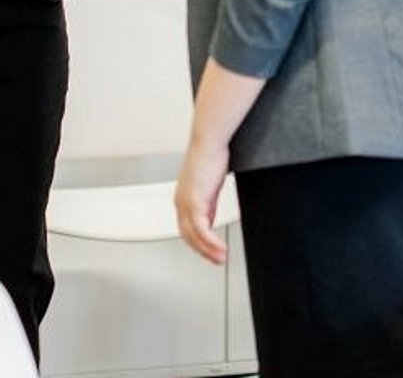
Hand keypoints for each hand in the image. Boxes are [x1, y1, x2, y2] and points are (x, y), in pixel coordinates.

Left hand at [174, 139, 230, 264]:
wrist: (210, 142)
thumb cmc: (212, 155)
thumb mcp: (211, 184)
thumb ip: (209, 202)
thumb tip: (212, 216)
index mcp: (184, 197)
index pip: (188, 227)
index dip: (199, 241)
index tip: (211, 250)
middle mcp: (181, 202)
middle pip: (188, 236)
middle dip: (202, 251)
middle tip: (216, 260)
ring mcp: (186, 203)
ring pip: (193, 236)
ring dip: (208, 250)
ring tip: (221, 258)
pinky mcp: (194, 202)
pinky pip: (201, 230)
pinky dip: (211, 242)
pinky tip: (220, 248)